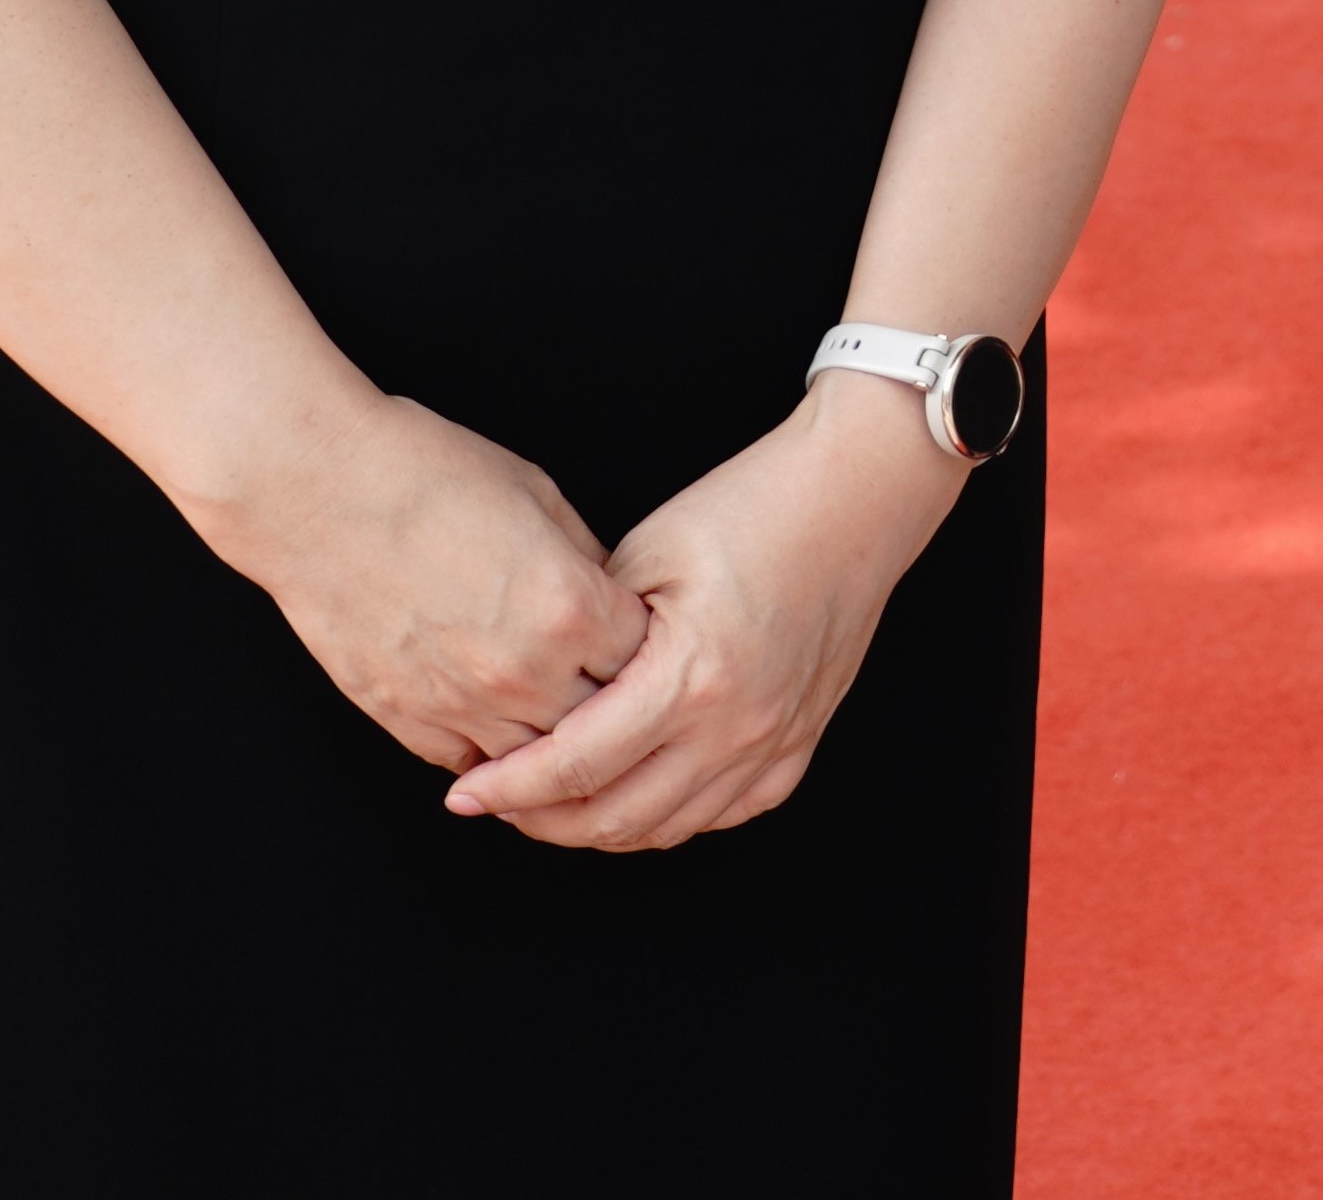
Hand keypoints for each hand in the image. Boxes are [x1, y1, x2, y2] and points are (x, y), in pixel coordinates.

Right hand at [216, 390, 646, 775]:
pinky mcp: (407, 721)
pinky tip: (502, 731)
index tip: (646, 639)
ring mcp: (462, 705)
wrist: (313, 490)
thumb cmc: (424, 473)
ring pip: (539, 762)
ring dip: (555, 742)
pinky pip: (472, 766)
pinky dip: (494, 756)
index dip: (652, 649)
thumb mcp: (537, 496)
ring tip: (566, 723)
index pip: (647, 660)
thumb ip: (583, 560)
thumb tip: (611, 599)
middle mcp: (524, 670)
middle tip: (617, 691)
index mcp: (569, 606)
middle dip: (615, 705)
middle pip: (602, 722)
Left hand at [444, 376, 964, 851]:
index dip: (508, 788)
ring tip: (555, 802)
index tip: (463, 794)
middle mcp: (735, 727)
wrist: (859, 495)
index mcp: (690, 678)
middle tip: (499, 801)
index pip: (575, 765)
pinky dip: (669, 815)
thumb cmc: (751, 507)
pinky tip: (637, 792)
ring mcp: (774, 742)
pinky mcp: (800, 741)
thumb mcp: (648, 554)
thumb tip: (538, 688)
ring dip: (600, 826)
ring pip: (666, 826)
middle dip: (541, 820)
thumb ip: (590, 634)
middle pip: (614, 818)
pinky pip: (723, 812)